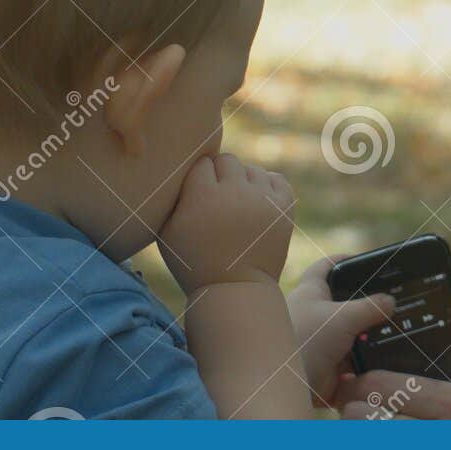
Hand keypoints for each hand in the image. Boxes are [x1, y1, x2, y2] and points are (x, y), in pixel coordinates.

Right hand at [157, 154, 293, 293]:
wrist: (234, 289)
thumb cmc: (193, 261)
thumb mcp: (166, 230)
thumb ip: (170, 196)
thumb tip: (176, 166)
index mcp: (203, 195)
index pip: (202, 162)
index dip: (198, 178)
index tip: (197, 196)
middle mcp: (235, 192)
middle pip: (227, 160)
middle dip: (220, 176)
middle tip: (216, 199)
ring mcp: (263, 199)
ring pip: (252, 169)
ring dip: (243, 182)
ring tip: (236, 206)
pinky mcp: (284, 208)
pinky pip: (276, 179)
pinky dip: (267, 186)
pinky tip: (257, 202)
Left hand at [285, 257, 395, 405]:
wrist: (289, 386)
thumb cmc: (305, 341)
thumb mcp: (343, 317)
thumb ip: (371, 307)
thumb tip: (390, 302)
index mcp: (311, 293)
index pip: (326, 267)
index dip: (343, 259)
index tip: (363, 258)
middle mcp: (314, 315)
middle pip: (344, 302)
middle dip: (366, 304)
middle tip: (390, 301)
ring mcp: (322, 341)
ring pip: (352, 333)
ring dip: (368, 336)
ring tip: (393, 333)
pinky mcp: (329, 366)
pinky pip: (354, 360)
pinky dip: (366, 360)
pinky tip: (383, 359)